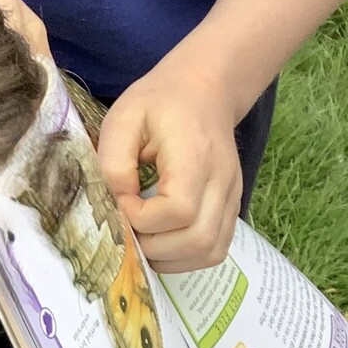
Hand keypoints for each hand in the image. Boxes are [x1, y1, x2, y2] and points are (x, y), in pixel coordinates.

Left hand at [96, 61, 243, 271]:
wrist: (204, 90)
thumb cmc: (159, 103)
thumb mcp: (123, 119)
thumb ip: (114, 162)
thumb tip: (116, 204)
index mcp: (196, 155)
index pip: (178, 210)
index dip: (142, 218)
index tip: (121, 201)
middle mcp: (223, 180)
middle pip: (198, 239)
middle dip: (153, 247)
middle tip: (127, 230)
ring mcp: (232, 196)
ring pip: (209, 251)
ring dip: (169, 258)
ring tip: (142, 239)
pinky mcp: (232, 207)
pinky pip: (215, 249)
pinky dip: (185, 257)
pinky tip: (161, 242)